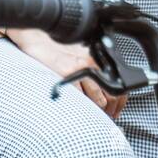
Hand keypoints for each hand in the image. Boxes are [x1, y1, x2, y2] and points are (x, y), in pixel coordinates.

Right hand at [9, 29, 126, 118]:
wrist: (38, 39)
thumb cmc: (55, 49)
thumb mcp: (78, 57)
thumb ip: (89, 71)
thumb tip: (98, 91)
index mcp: (96, 61)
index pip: (117, 85)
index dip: (119, 102)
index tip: (116, 111)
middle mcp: (91, 65)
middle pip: (111, 95)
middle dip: (111, 110)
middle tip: (107, 118)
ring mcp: (80, 71)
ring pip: (98, 99)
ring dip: (97, 112)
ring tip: (92, 117)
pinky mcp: (66, 76)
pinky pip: (79, 98)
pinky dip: (80, 108)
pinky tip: (77, 110)